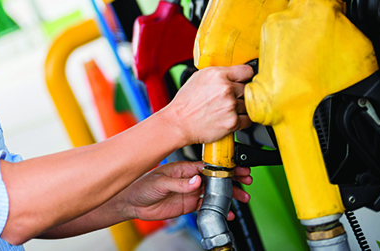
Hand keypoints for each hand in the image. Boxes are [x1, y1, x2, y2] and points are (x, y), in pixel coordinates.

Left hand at [120, 161, 251, 221]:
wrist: (133, 203)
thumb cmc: (142, 186)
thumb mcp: (160, 182)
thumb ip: (179, 183)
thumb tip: (196, 180)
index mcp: (183, 168)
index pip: (207, 166)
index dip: (222, 167)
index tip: (235, 168)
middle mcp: (189, 179)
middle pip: (215, 178)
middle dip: (232, 179)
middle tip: (246, 180)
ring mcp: (190, 192)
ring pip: (214, 193)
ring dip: (229, 195)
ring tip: (243, 197)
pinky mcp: (189, 205)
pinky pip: (206, 207)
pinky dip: (218, 210)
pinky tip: (228, 213)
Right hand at [163, 66, 252, 144]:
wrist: (179, 123)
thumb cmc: (186, 103)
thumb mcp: (198, 78)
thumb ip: (218, 74)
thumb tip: (232, 73)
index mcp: (217, 74)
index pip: (247, 71)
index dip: (246, 76)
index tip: (245, 80)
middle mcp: (226, 88)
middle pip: (248, 88)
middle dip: (240, 93)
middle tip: (230, 97)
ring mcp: (230, 105)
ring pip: (248, 104)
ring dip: (240, 107)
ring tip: (226, 109)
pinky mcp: (233, 121)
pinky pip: (247, 119)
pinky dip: (241, 120)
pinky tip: (230, 117)